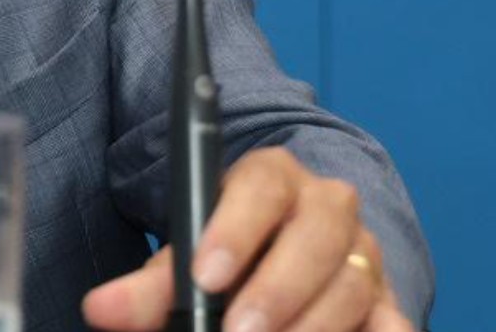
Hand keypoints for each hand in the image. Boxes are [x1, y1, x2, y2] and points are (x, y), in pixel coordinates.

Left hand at [82, 148, 410, 331]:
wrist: (282, 249)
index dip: (233, 231)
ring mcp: (363, 252)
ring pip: (351, 284)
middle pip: (314, 238)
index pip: (258, 189)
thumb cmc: (228, 251)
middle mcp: (327, 206)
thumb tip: (102, 310)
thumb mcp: (188, 259)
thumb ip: (147, 286)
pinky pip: (394, 321)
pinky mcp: (388, 299)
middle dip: (275, 291)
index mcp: (271, 178)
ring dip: (312, 325)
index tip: (204, 277)